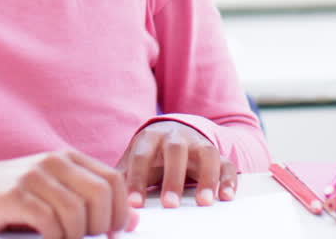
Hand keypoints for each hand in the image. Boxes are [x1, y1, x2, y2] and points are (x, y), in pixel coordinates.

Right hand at [0, 151, 135, 238]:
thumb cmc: (14, 197)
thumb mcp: (56, 194)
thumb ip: (92, 203)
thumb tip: (133, 221)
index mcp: (68, 158)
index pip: (113, 180)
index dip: (120, 211)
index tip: (112, 234)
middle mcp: (53, 162)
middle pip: (99, 196)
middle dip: (100, 227)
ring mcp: (33, 176)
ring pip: (75, 212)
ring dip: (75, 237)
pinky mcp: (14, 195)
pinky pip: (49, 221)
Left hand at [117, 120, 236, 209]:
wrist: (175, 130)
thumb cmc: (151, 152)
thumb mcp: (135, 158)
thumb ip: (124, 175)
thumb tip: (107, 196)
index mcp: (151, 137)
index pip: (142, 156)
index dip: (137, 179)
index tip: (134, 204)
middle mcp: (177, 136)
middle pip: (176, 151)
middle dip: (173, 178)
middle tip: (169, 205)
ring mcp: (199, 143)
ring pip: (207, 153)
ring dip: (207, 178)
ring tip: (204, 203)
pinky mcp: (218, 154)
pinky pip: (227, 163)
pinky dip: (228, 179)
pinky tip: (226, 196)